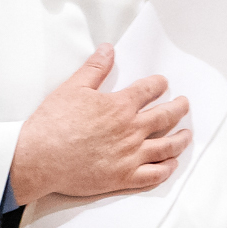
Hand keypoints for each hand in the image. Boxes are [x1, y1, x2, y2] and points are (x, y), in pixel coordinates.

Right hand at [9, 44, 190, 203]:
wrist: (39, 158)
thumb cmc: (53, 124)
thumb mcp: (73, 88)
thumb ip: (94, 68)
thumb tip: (108, 49)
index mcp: (120, 106)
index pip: (148, 91)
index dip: (158, 85)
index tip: (163, 83)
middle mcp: (131, 130)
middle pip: (165, 117)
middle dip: (178, 108)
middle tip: (184, 104)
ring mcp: (130, 156)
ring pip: (166, 147)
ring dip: (180, 139)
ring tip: (186, 135)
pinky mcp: (124, 178)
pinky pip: (154, 174)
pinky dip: (166, 169)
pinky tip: (171, 165)